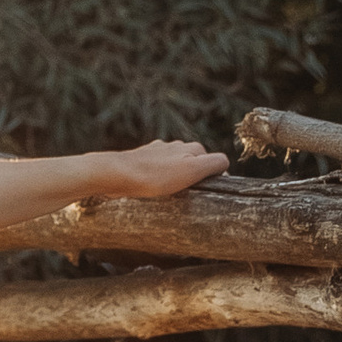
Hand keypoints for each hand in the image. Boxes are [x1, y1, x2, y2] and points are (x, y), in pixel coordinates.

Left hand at [93, 138, 228, 200]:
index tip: (204, 193)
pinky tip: (152, 189)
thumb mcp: (192, 170)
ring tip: (168, 194)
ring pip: (174, 167)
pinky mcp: (140, 160)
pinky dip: (158, 180)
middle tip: (186, 195)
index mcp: (191, 147)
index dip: (212, 178)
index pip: (214, 162)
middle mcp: (175, 146)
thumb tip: (225, 164)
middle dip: (193, 178)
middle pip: (194, 163)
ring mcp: (156, 152)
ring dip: (174, 179)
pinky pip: (156, 171)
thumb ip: (213, 163)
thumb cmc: (155, 176)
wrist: (116, 175)